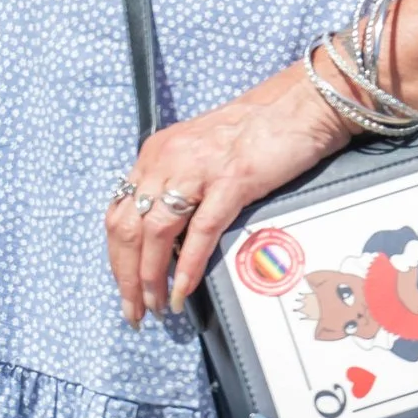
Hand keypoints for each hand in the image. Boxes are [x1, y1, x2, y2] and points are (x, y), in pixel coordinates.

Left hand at [109, 61, 345, 320]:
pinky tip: (182, 291)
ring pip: (155, 234)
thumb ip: (180, 190)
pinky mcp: (230, 181)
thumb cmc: (257, 133)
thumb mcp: (201, 157)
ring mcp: (196, 170)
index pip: (119, 214)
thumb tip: (171, 243)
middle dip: (126, 278)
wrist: (300, 105)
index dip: (117, 258)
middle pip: (127, 229)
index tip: (124, 289)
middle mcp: (166, 160)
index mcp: (155, 155)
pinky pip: (199, 232)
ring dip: (150, 279)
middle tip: (133, 312)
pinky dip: (188, 267)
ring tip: (156, 308)